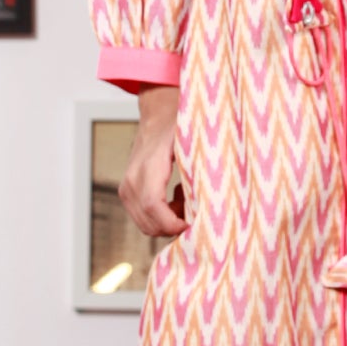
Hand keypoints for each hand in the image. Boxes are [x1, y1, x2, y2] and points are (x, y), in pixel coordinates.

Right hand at [118, 84, 189, 237]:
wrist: (158, 118)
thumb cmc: (180, 128)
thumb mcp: (196, 142)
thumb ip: (203, 165)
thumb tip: (219, 193)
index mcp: (150, 166)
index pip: (153, 205)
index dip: (172, 223)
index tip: (192, 224)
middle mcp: (132, 179)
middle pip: (149, 222)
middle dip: (174, 228)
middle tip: (195, 213)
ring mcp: (126, 188)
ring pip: (145, 225)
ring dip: (168, 222)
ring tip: (187, 201)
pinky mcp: (127, 193)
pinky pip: (143, 218)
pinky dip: (161, 217)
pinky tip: (177, 198)